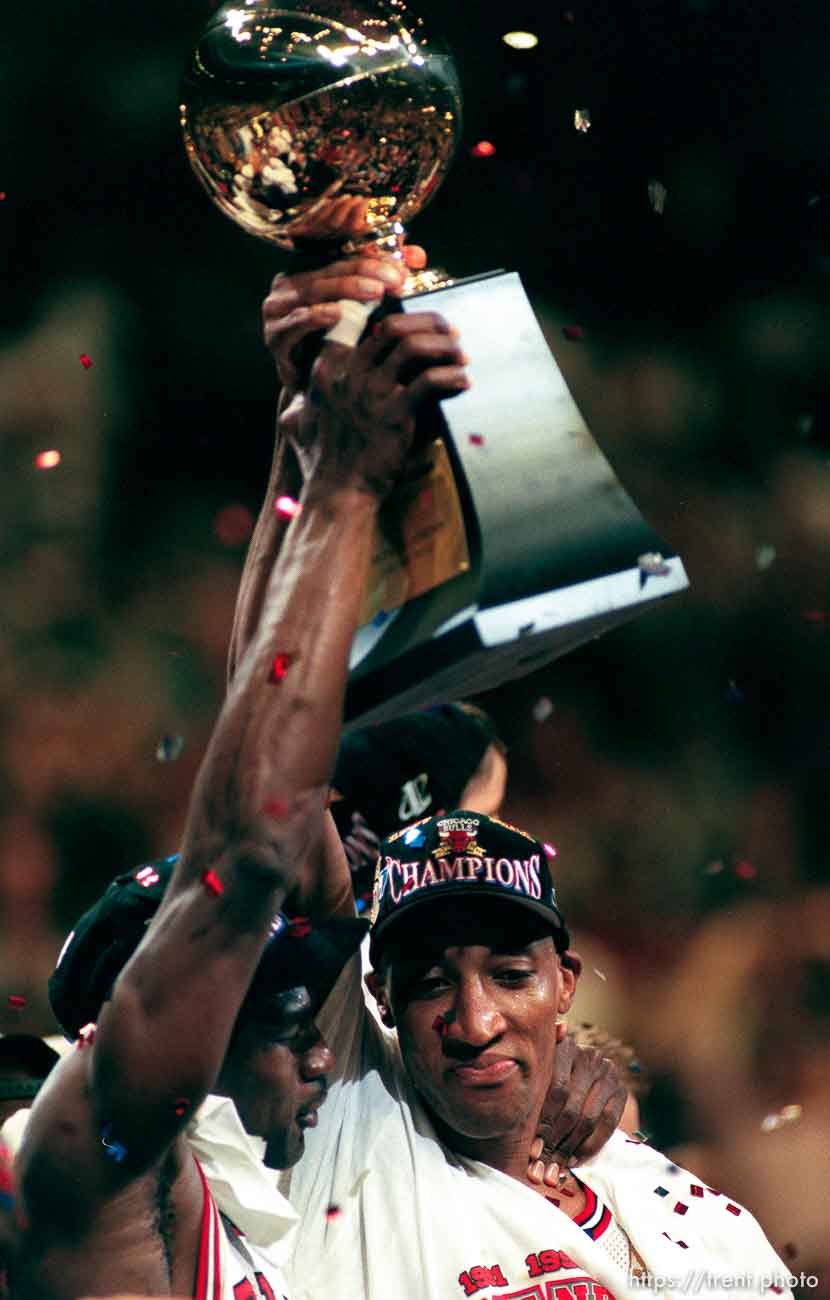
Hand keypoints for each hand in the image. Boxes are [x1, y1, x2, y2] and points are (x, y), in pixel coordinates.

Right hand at [262, 246, 427, 390]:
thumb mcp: (368, 310)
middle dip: (366, 272)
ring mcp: (278, 310)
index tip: (405, 269)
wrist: (318, 390)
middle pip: (331, 269)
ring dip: (346, 290)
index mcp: (311, 270)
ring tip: (375, 293)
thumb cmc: (342, 345)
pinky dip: (315, 317)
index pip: (344, 257)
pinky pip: (295, 323)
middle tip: (394, 280)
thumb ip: (389, 278)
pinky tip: (336, 314)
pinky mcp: (275, 336)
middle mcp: (291, 284)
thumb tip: (419, 255)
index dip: (375, 259)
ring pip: (314, 291)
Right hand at [279, 310, 468, 498]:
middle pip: (392, 325)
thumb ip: (300, 409)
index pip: (363, 324)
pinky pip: (430, 381)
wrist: (338, 495)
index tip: (415, 323)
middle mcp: (347, 373)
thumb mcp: (299, 429)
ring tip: (460, 354)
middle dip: (426, 323)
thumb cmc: (322, 465)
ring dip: (442, 346)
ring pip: (413, 346)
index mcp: (326, 368)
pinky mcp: (394, 413)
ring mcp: (370, 391)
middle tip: (448, 331)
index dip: (393, 316)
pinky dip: (451, 378)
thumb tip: (293, 405)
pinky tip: (463, 382)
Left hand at [527, 1034, 627, 1185]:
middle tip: (541, 1166)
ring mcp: (609, 1073)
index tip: (532, 1151)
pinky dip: (590, 1145)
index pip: (557, 1091)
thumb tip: (545, 1044)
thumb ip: (536, 1073)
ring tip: (554, 1168)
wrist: (584, 1075)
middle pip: (572, 1107)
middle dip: (555, 1141)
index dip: (544, 1123)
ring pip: (589, 1118)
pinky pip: (608, 1124)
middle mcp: (590, 1057)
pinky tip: (574, 1159)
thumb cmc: (549, 1076)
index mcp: (566, 1047)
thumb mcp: (540, 1069)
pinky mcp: (621, 1091)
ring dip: (570, 1148)